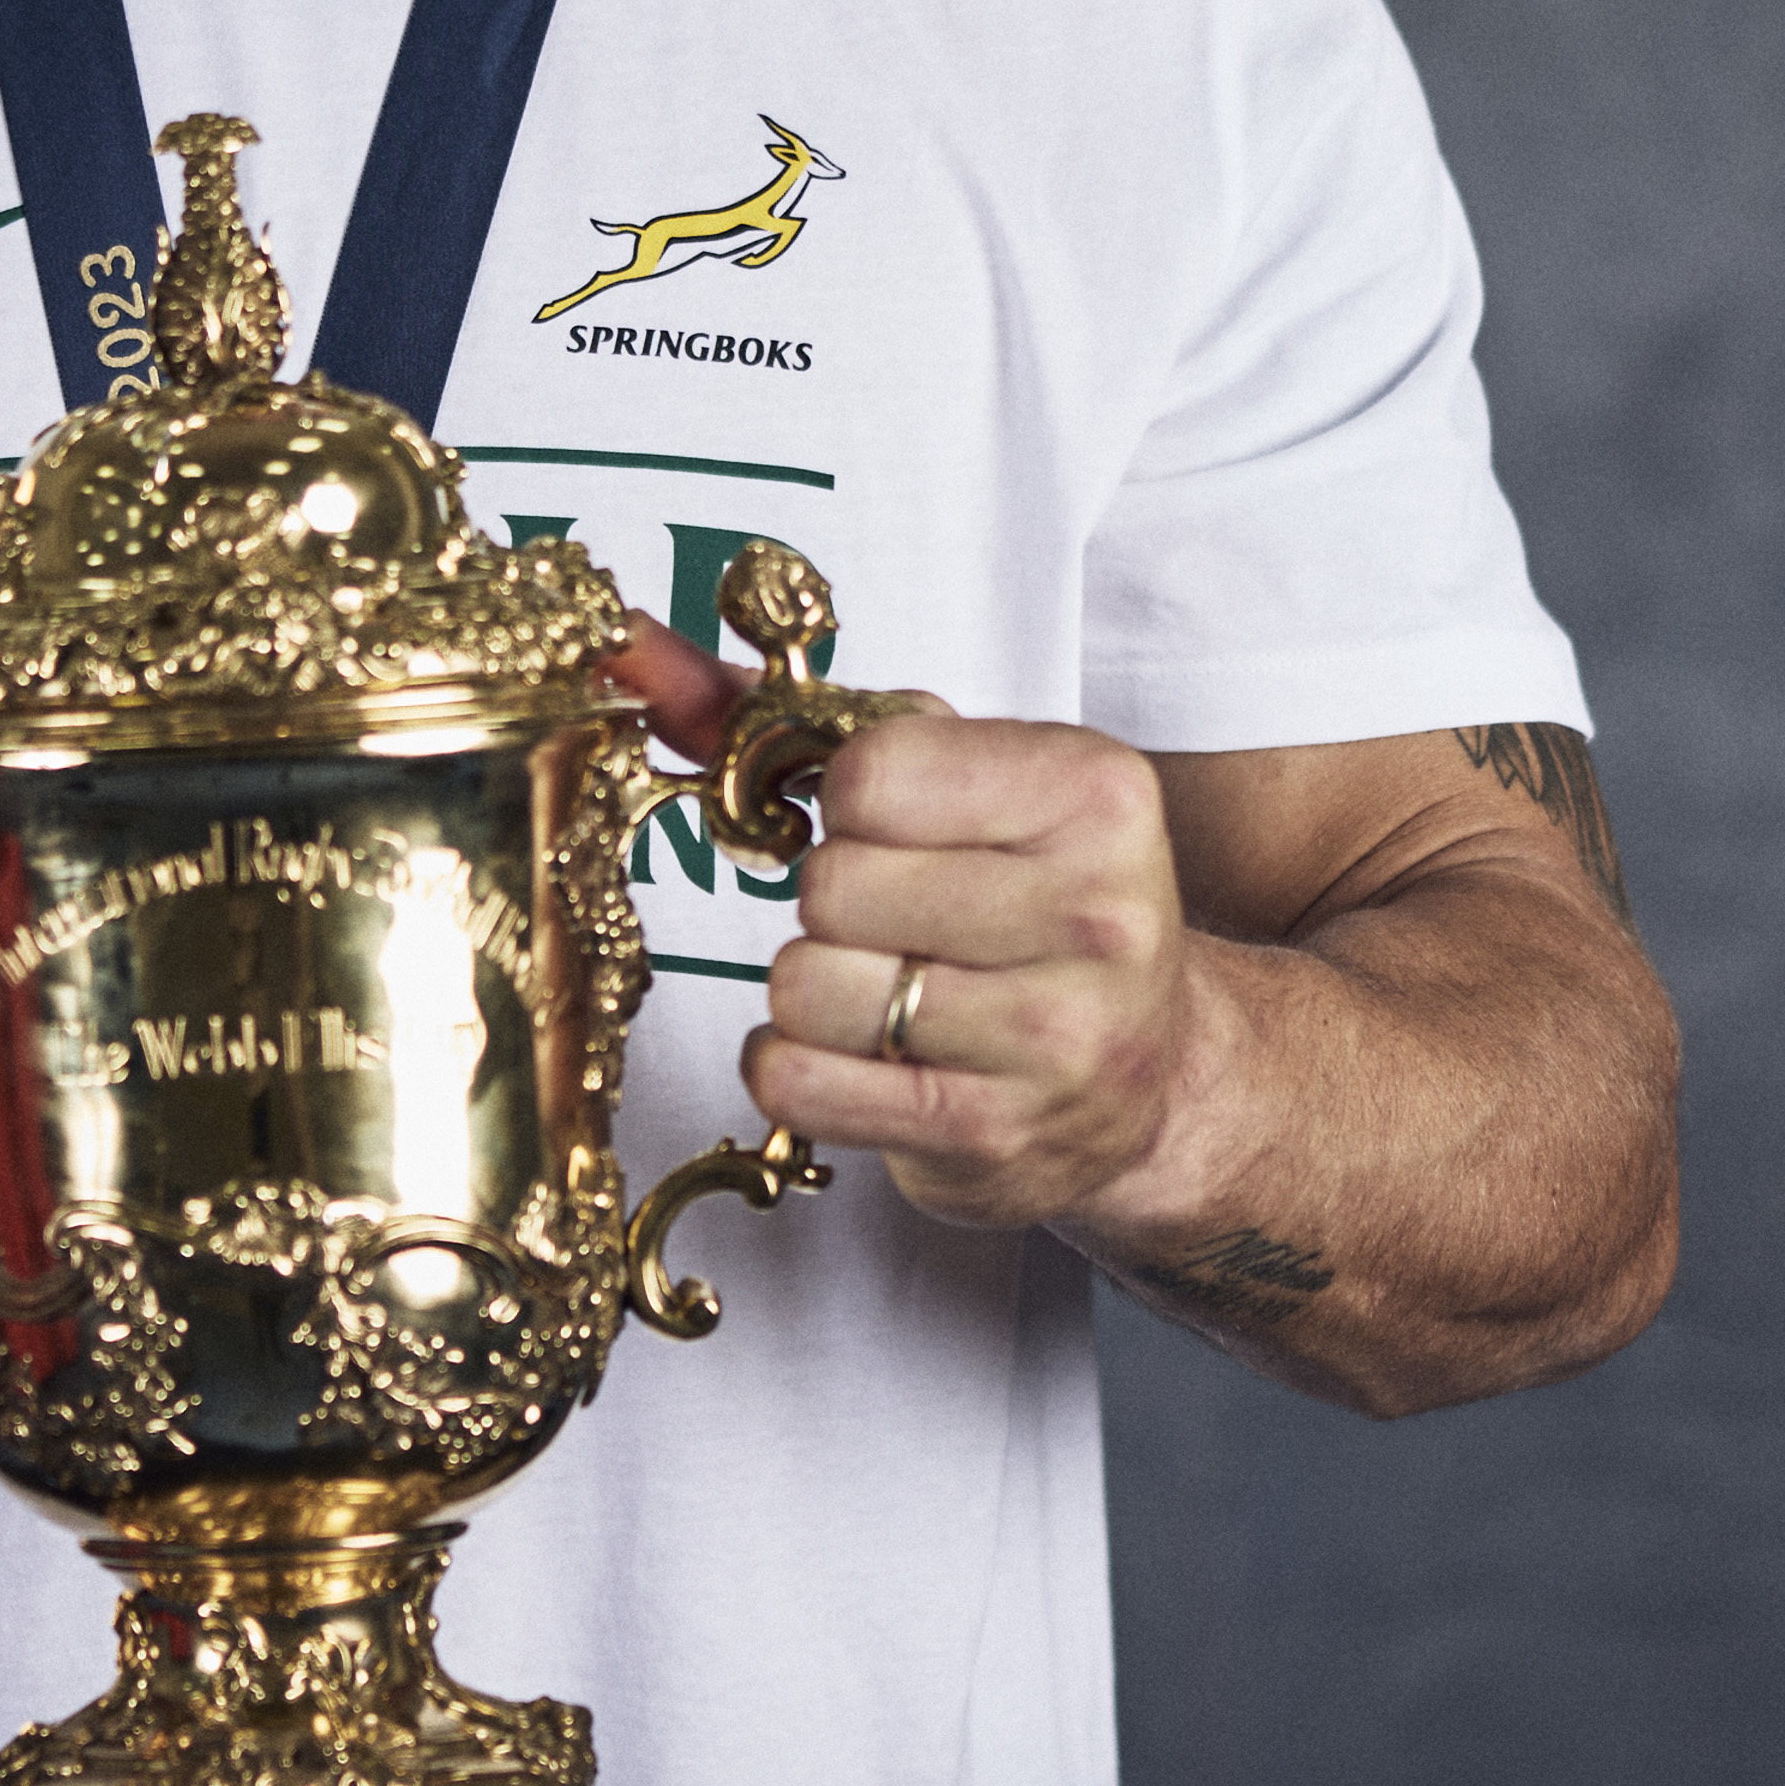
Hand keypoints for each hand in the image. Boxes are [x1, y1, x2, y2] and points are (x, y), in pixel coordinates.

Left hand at [611, 616, 1207, 1231]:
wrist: (1152, 1073)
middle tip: (897, 920)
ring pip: (806, 987)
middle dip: (834, 903)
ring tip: (889, 989)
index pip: (872, 774)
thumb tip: (632, 648)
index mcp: (1097, 792)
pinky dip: (794, 1064)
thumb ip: (798, 715)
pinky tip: (857, 1052)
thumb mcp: (968, 779)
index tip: (897, 831)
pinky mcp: (994, 1137)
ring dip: (814, 988)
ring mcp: (1054, 1038)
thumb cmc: (1038, 902)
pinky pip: (799, 1082)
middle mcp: (1096, 914)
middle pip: (832, 887)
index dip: (849, 806)